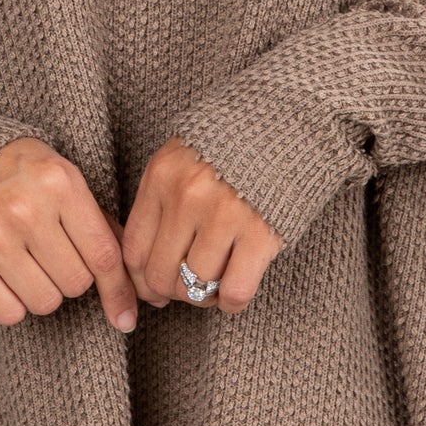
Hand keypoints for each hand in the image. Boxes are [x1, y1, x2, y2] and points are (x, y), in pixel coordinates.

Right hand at [0, 138, 138, 331]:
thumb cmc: (16, 176)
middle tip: (46, 256)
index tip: (126, 318)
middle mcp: (25, 208)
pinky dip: (10, 303)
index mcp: (59, 182)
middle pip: (76, 284)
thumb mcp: (62, 180)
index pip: (103, 254)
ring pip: (45, 302)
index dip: (118, 290)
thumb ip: (98, 224)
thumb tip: (136, 282)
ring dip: (39, 291)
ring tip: (21, 262)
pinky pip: (10, 313)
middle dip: (67, 277)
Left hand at [120, 139, 282, 313]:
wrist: (291, 123)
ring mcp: (223, 215)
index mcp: (162, 176)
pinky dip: (231, 302)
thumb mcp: (183, 159)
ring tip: (214, 288)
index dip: (141, 281)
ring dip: (203, 297)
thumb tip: (146, 271)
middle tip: (188, 288)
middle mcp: (187, 196)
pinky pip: (234, 291)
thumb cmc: (234, 146)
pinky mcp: (260, 232)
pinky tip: (234, 292)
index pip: (134, 249)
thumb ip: (162, 202)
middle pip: (160, 273)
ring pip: (195, 286)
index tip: (155, 288)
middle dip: (172, 292)